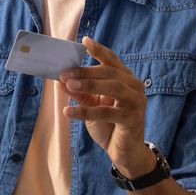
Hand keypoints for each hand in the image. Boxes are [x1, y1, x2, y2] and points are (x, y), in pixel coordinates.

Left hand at [60, 36, 149, 172]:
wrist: (124, 152)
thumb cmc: (109, 125)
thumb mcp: (91, 105)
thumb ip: (79, 92)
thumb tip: (60, 80)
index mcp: (126, 79)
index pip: (112, 60)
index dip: (99, 50)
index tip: (84, 41)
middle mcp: (134, 87)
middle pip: (109, 73)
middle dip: (85, 71)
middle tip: (64, 74)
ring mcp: (136, 103)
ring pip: (112, 88)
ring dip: (89, 85)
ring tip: (69, 86)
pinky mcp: (132, 120)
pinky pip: (106, 113)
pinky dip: (86, 111)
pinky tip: (68, 112)